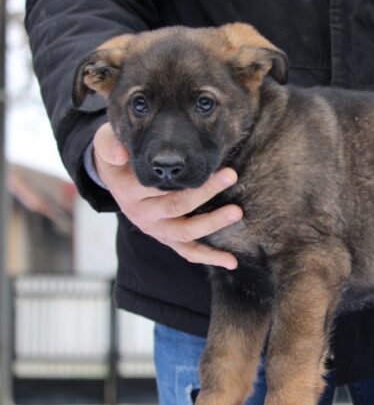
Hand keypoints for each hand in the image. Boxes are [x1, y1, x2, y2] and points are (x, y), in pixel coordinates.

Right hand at [92, 122, 241, 268]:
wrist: (115, 177)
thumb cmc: (119, 157)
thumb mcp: (106, 143)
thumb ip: (109, 145)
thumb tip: (121, 154)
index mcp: (128, 192)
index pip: (157, 186)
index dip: (184, 178)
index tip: (208, 164)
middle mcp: (142, 215)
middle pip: (177, 206)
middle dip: (206, 191)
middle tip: (231, 175)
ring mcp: (156, 230)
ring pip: (185, 232)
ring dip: (212, 223)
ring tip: (236, 212)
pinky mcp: (167, 239)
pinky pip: (188, 252)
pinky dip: (210, 258)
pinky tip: (232, 262)